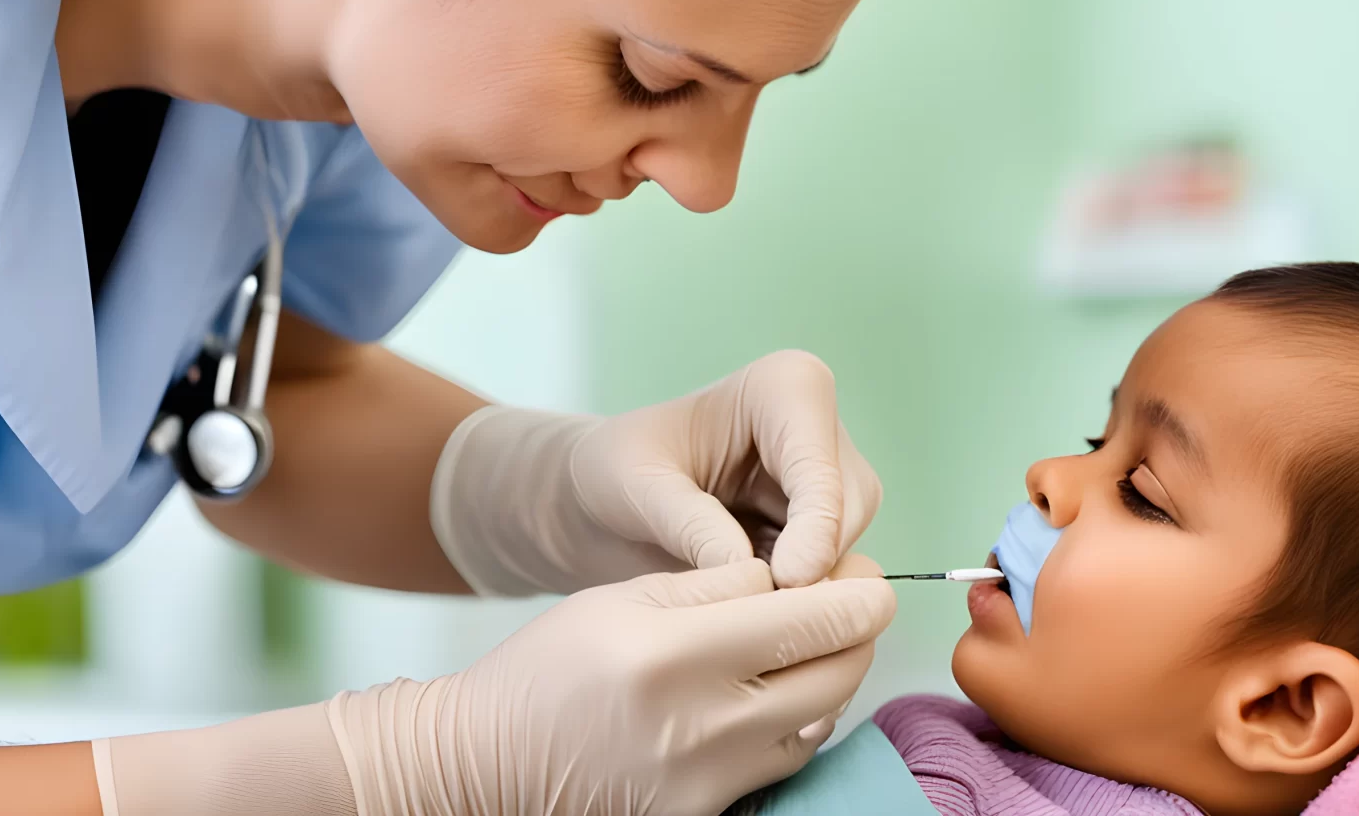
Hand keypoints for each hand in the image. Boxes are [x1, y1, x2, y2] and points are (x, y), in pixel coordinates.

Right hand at [335, 559, 895, 815]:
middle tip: (854, 599)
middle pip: (835, 676)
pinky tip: (774, 693)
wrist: (490, 763)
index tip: (869, 574)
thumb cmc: (551, 667)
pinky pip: (782, 762)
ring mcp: (706, 783)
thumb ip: (715, 583)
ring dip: (829, 677)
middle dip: (859, 632)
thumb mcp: (623, 596)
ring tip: (809, 642)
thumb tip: (794, 578)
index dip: (860, 594)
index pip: (811, 622)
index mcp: (675, 655)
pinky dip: (795, 723)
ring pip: (819, 721)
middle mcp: (701, 727)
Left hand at [430, 351, 881, 593]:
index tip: (785, 579)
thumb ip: (692, 525)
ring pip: (850, 546)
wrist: (602, 505)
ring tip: (741, 611)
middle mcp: (818, 428)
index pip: (823, 463)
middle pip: (851, 507)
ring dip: (805, 586)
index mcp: (785, 388)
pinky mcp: (818, 529)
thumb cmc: (613, 473)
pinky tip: (750, 616)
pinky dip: (799, 600)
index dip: (816, 527)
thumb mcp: (636, 489)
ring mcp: (824, 480)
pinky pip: (832, 573)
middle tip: (761, 613)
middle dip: (814, 562)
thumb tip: (755, 576)